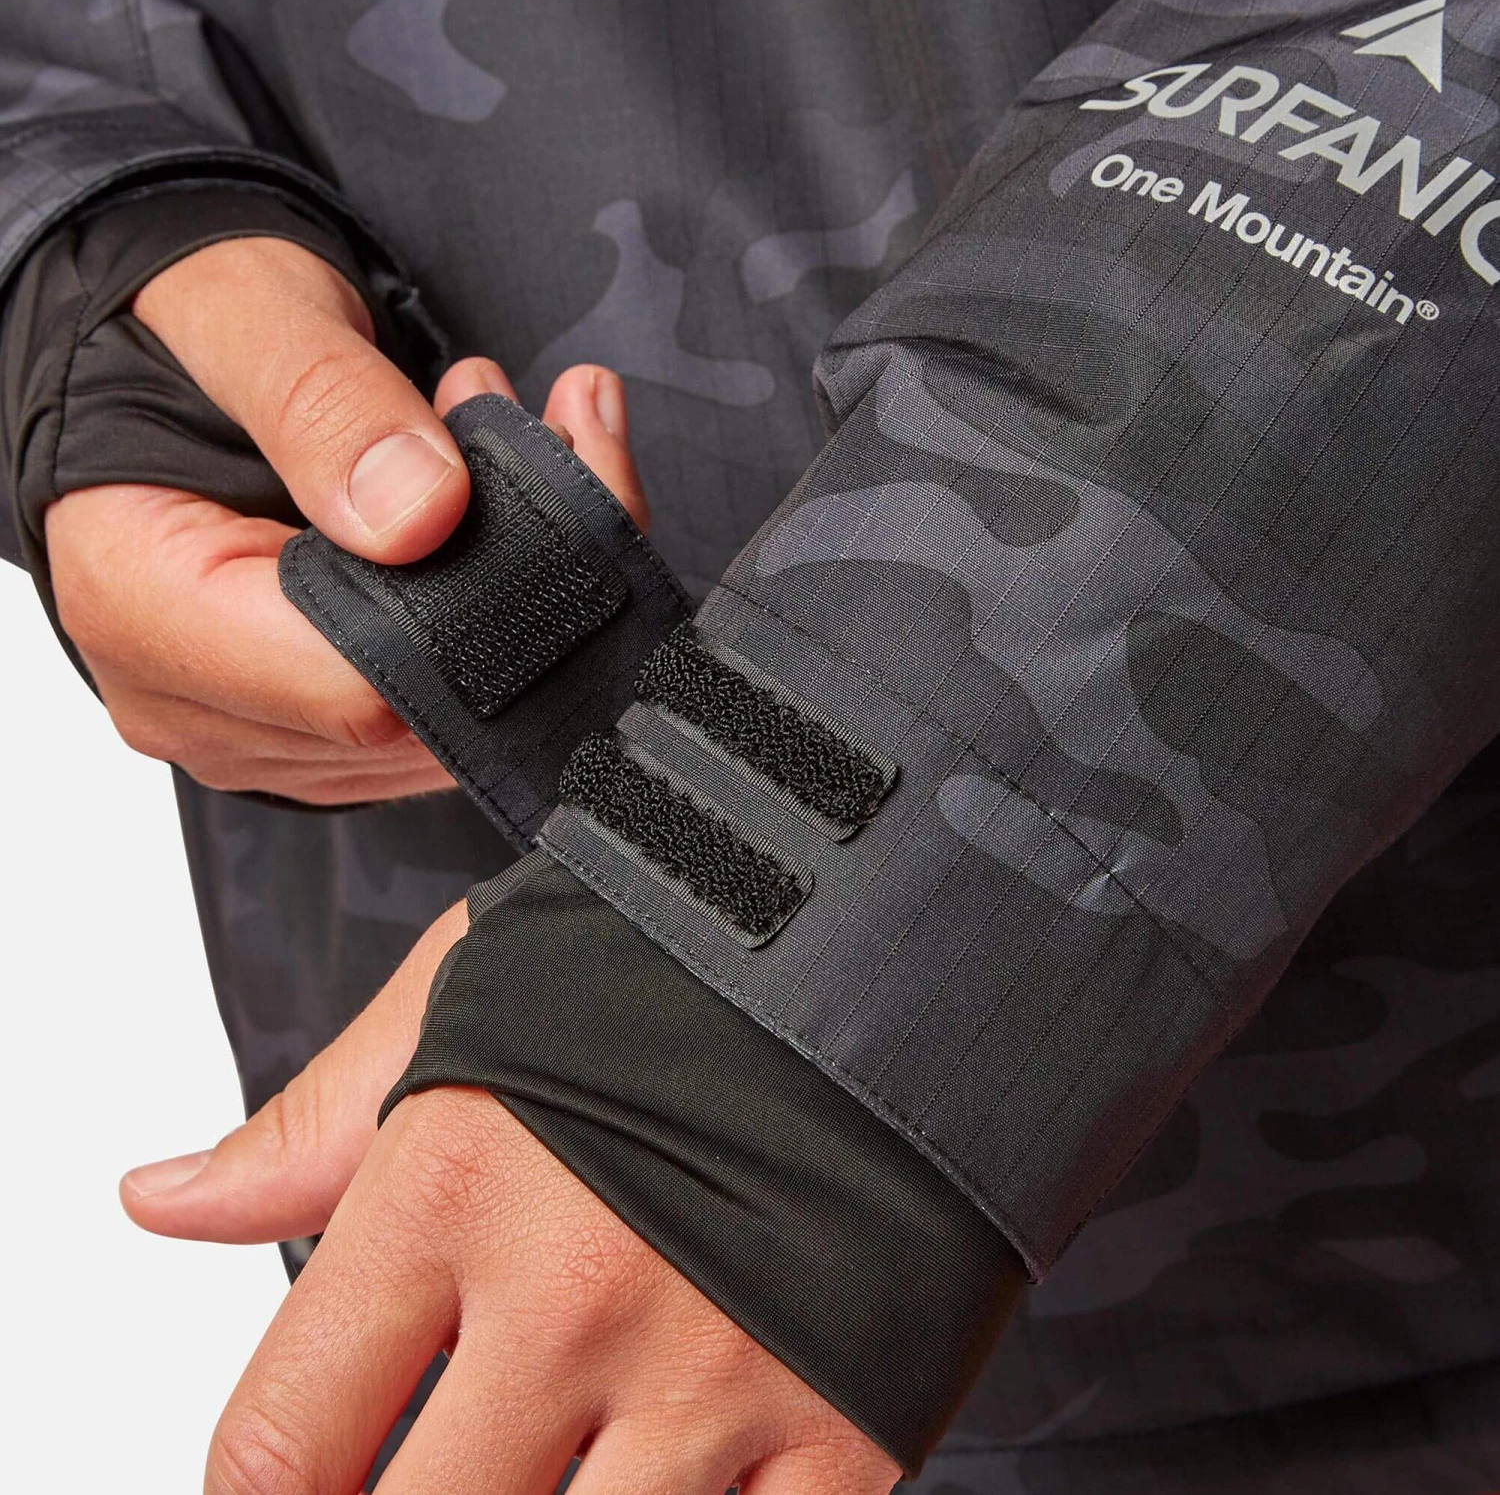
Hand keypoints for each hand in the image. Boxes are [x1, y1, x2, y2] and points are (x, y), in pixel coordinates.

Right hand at [46, 237, 645, 801]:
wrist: (144, 354)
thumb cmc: (169, 327)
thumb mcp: (242, 310)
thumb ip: (325, 402)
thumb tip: (421, 516)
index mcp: (137, 608)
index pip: (357, 689)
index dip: (480, 602)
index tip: (539, 459)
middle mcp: (188, 702)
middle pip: (415, 717)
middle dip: (517, 582)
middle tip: (547, 433)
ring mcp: (250, 732)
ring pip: (442, 726)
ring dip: (514, 597)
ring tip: (507, 449)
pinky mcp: (304, 733)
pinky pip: (429, 719)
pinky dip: (488, 623)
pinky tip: (490, 520)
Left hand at [121, 904, 899, 1494]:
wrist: (907, 934)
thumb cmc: (679, 956)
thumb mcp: (476, 993)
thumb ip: (315, 1121)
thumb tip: (163, 1201)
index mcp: (455, 1186)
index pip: (280, 1446)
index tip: (307, 1487)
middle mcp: (572, 1299)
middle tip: (443, 1465)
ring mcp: (713, 1375)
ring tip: (564, 1455)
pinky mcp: (844, 1424)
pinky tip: (677, 1478)